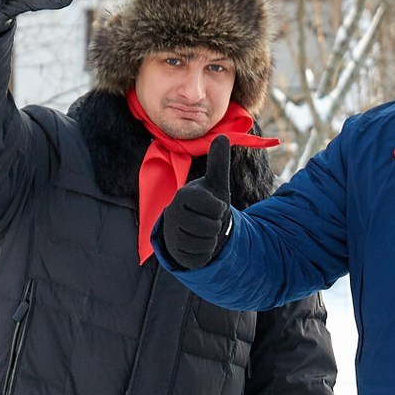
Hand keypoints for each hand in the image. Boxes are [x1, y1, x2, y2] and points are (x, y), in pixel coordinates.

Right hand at [156, 144, 235, 271]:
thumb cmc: (206, 203)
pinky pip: (199, 257)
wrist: (192, 228)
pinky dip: (205, 253)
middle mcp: (173, 213)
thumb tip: (223, 136)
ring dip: (211, 239)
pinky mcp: (174, 252)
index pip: (213, 207)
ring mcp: (171, 234)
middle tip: (208, 220)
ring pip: (205, 243)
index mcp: (183, 195)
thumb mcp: (216, 184)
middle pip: (211, 227)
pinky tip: (198, 244)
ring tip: (203, 231)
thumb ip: (218, 162)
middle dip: (216, 226)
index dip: (219, 209)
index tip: (214, 206)